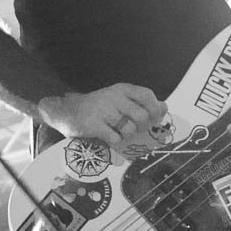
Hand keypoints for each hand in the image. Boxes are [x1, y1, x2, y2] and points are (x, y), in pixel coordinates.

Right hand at [40, 83, 167, 144]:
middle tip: (132, 129)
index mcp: (121, 89)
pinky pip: (115, 138)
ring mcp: (103, 110)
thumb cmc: (97, 107)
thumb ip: (140, 102)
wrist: (66, 111)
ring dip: (126, 135)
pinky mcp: (94, 125)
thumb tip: (164, 107)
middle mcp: (113, 97)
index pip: (147, 95)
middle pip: (141, 116)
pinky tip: (106, 136)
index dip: (155, 109)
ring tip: (116, 131)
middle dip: (140, 127)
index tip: (154, 119)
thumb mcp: (118, 99)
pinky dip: (114, 141)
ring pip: (129, 129)